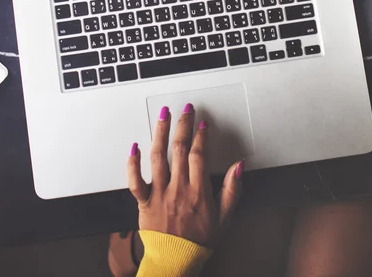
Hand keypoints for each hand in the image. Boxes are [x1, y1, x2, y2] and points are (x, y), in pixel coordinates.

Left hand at [127, 103, 243, 247]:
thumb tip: (239, 166)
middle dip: (183, 125)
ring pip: (158, 157)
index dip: (201, 136)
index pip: (199, 155)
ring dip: (160, 132)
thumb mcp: (225, 217)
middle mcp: (177, 189)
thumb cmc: (199, 241)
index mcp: (198, 192)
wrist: (175, 262)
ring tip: (164, 115)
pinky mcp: (143, 202)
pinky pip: (134, 180)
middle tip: (186, 109)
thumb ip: (232, 189)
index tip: (203, 124)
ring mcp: (159, 194)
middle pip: (179, 149)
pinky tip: (134, 146)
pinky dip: (132, 163)